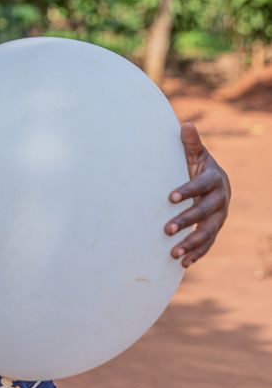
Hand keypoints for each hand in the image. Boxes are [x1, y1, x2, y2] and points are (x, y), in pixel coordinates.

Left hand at [166, 122, 230, 266]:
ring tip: (173, 253)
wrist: (213, 182)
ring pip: (208, 232)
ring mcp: (220, 216)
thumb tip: (186, 124)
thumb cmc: (197, 166)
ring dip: (192, 244)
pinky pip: (208, 244)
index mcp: (215, 179)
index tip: (169, 197)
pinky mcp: (215, 229)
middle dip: (186, 221)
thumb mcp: (195, 154)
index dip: (187, 190)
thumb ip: (190, 143)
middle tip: (166, 229)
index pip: (201, 186)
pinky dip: (198, 254)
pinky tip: (183, 264)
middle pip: (205, 212)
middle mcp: (221, 199)